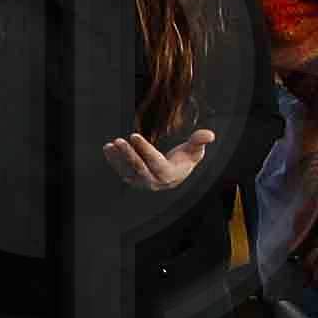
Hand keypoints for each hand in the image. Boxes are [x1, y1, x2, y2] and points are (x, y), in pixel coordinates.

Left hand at [102, 123, 217, 193]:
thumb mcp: (195, 150)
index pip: (154, 162)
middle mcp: (154, 181)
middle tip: (118, 140)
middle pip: (139, 167)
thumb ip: (199, 141)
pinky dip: (114, 160)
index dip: (144, 149)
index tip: (133, 135)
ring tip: (110, 144)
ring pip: (128, 170)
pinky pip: (122, 170)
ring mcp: (142, 182)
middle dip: (128, 154)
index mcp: (169, 175)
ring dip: (117, 158)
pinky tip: (108, 148)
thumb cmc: (186, 158)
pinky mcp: (133, 180)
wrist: (175, 174)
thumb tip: (209, 134)